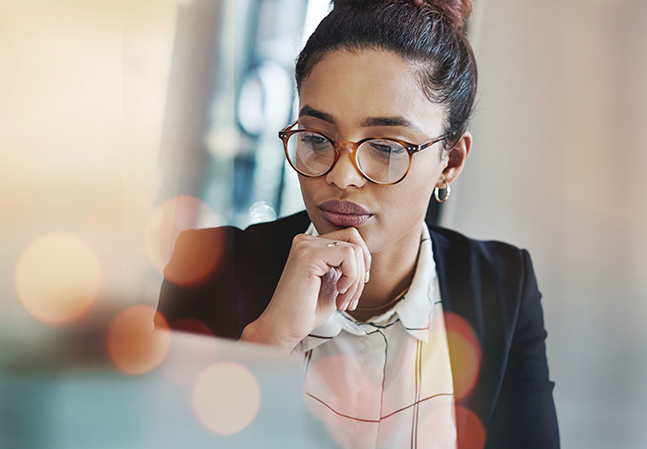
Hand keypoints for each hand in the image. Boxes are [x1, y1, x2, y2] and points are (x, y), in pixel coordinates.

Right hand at [240, 227, 370, 352]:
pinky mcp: (308, 255)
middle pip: (355, 239)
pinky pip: (348, 256)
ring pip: (354, 249)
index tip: (355, 287)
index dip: (361, 262)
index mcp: (312, 245)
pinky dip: (351, 278)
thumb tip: (366, 256)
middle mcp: (306, 241)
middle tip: (350, 298)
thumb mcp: (334, 281)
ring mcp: (306, 245)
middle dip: (361, 271)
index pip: (350, 237)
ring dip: (356, 281)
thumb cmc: (306, 310)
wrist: (285, 327)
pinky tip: (338, 293)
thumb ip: (346, 266)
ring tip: (343, 300)